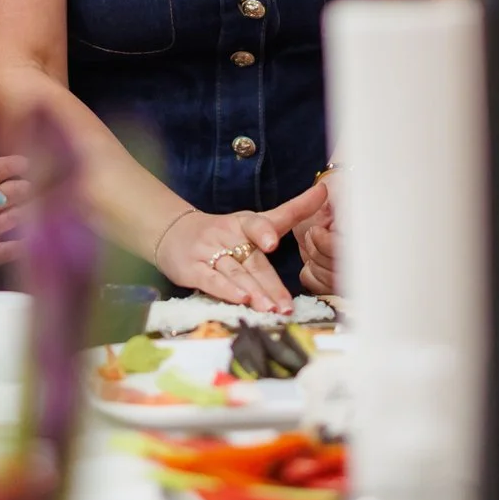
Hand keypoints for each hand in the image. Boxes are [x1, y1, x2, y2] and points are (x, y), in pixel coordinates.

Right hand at [153, 182, 328, 313]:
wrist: (174, 233)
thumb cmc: (224, 231)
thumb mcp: (256, 219)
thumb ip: (292, 210)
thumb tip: (324, 190)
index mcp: (243, 224)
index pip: (255, 224)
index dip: (262, 232)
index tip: (273, 242)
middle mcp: (226, 237)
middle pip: (252, 262)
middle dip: (270, 284)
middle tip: (286, 304)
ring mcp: (208, 253)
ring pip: (234, 274)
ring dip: (253, 291)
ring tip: (270, 308)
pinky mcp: (193, 270)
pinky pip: (211, 281)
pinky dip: (226, 291)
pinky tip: (240, 300)